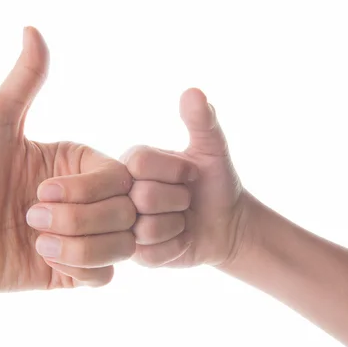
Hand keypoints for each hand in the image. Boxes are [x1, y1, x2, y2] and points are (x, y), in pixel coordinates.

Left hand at [0, 27, 135, 291]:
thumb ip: (24, 80)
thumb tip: (32, 30)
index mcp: (80, 165)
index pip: (121, 178)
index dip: (87, 191)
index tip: (38, 191)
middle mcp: (90, 199)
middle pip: (127, 213)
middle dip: (79, 220)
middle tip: (29, 217)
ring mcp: (85, 237)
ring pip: (122, 246)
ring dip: (80, 247)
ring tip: (37, 241)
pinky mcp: (75, 271)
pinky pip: (106, 277)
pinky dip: (81, 270)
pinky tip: (45, 260)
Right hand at [121, 88, 249, 267]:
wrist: (226, 223)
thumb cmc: (215, 183)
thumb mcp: (212, 149)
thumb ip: (202, 121)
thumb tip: (193, 92)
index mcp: (133, 161)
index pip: (140, 164)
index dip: (174, 172)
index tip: (190, 175)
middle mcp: (122, 192)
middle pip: (144, 197)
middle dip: (178, 200)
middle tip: (185, 200)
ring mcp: (125, 224)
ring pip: (146, 229)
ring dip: (177, 226)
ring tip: (182, 219)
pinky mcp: (134, 254)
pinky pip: (152, 254)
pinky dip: (175, 247)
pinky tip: (180, 239)